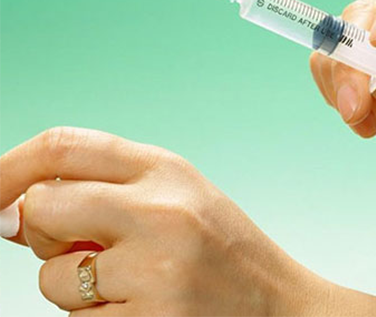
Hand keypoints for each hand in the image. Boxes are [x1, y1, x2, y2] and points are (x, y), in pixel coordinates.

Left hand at [4, 127, 322, 316]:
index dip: (11, 166)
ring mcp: (156, 269)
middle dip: (42, 232)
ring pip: (52, 278)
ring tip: (130, 284)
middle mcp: (161, 211)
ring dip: (74, 286)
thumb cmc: (223, 251)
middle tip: (78, 246)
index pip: (65, 146)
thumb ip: (101, 193)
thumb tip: (9, 212)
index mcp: (167, 170)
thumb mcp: (174, 199)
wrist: (279, 305)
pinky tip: (142, 308)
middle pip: (43, 206)